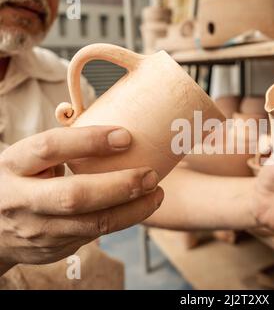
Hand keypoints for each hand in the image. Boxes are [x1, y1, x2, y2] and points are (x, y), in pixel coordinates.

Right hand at [0, 126, 163, 274]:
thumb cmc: (22, 180)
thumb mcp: (29, 159)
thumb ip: (63, 146)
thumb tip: (116, 126)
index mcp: (14, 165)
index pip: (50, 148)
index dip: (89, 140)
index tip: (126, 136)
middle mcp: (22, 199)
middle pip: (75, 195)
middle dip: (120, 185)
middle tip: (150, 174)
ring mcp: (37, 229)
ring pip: (92, 223)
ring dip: (132, 209)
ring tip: (156, 193)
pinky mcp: (53, 249)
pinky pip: (95, 234)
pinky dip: (123, 220)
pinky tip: (140, 207)